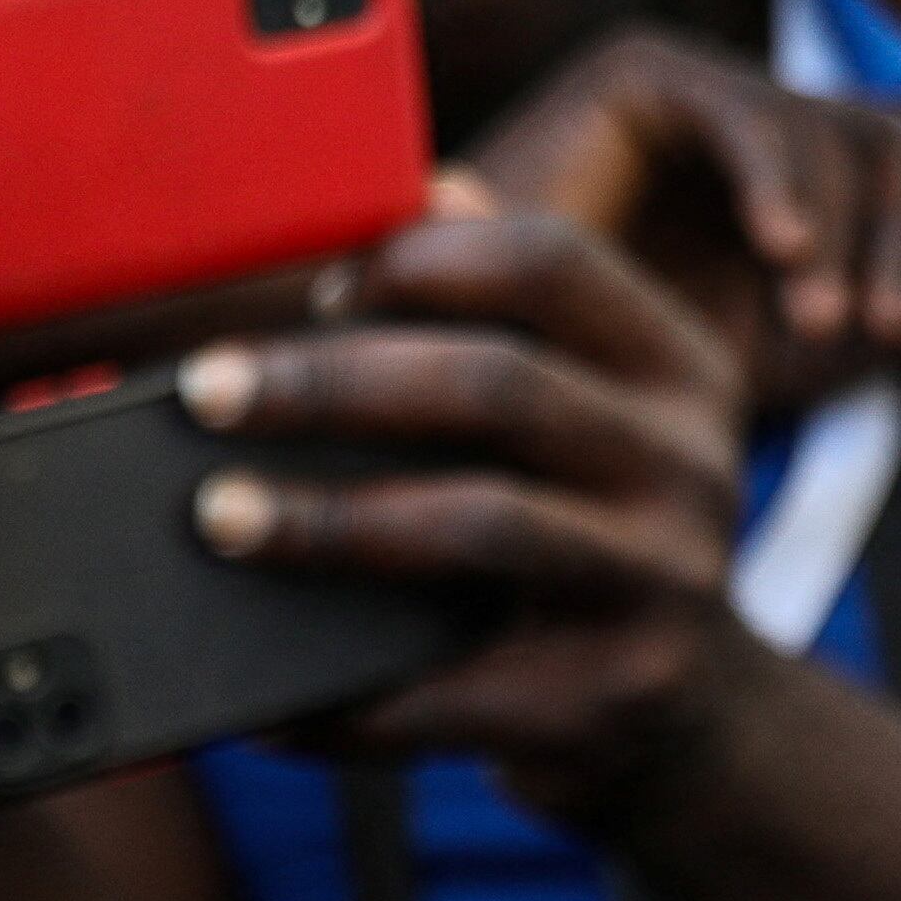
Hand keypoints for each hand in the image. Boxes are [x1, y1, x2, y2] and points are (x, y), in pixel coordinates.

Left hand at [180, 193, 761, 817]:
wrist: (693, 716)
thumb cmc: (592, 536)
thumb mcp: (591, 415)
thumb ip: (517, 313)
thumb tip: (430, 184)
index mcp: (677, 369)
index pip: (552, 262)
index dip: (419, 258)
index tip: (312, 290)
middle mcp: (690, 466)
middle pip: (498, 384)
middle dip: (331, 382)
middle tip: (207, 390)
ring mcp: (664, 585)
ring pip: (479, 525)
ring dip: (324, 520)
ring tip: (217, 518)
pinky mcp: (614, 696)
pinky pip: (449, 691)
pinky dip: (339, 695)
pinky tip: (259, 697)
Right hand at [467, 25, 900, 416]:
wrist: (476, 363)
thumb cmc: (616, 371)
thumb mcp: (771, 367)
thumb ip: (867, 339)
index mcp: (796, 178)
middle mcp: (756, 120)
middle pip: (889, 138)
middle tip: (888, 324)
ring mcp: (702, 88)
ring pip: (833, 128)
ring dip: (843, 231)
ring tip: (818, 318)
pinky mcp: (642, 73)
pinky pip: (749, 111)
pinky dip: (780, 181)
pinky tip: (785, 253)